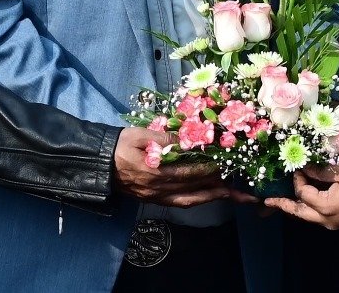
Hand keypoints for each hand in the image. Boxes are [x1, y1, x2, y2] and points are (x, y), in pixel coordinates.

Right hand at [113, 128, 232, 206]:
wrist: (99, 163)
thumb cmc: (119, 145)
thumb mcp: (139, 135)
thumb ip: (164, 139)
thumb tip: (187, 139)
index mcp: (154, 172)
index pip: (189, 172)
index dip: (208, 168)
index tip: (225, 162)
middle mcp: (158, 189)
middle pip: (194, 188)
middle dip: (217, 183)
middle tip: (239, 181)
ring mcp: (156, 197)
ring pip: (190, 200)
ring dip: (213, 197)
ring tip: (233, 195)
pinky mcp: (153, 200)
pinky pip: (180, 203)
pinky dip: (197, 200)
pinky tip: (208, 196)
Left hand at [264, 164, 338, 229]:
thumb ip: (322, 171)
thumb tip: (305, 168)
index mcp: (327, 207)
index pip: (303, 193)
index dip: (298, 179)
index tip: (298, 167)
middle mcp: (328, 220)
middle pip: (300, 213)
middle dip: (283, 206)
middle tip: (267, 203)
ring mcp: (336, 225)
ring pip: (310, 217)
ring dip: (297, 208)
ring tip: (281, 203)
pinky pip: (321, 217)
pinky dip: (310, 209)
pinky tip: (306, 201)